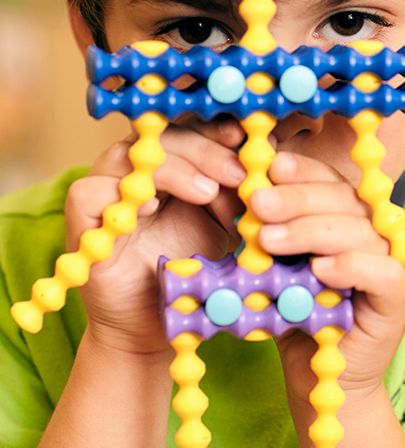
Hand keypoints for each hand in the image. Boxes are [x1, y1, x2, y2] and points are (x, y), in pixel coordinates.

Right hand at [65, 117, 245, 355]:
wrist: (158, 327)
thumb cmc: (193, 269)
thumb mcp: (227, 223)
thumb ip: (240, 189)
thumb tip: (271, 154)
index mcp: (170, 162)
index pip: (189, 128)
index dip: (215, 128)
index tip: (247, 137)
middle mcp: (135, 169)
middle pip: (163, 136)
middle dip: (205, 150)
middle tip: (238, 173)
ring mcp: (105, 192)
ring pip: (129, 155)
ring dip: (174, 169)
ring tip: (208, 192)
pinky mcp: (82, 223)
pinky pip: (90, 192)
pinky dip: (120, 194)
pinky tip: (152, 207)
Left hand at [250, 152, 404, 426]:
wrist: (316, 379)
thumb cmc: (294, 314)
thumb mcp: (272, 264)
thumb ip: (265, 230)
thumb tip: (240, 194)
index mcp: (346, 213)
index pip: (328, 179)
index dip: (302, 170)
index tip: (269, 167)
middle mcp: (373, 229)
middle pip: (342, 197)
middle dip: (296, 198)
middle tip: (258, 203)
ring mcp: (391, 260)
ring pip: (358, 230)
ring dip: (310, 230)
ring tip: (269, 240)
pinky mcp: (398, 298)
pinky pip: (383, 272)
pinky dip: (351, 265)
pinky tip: (320, 268)